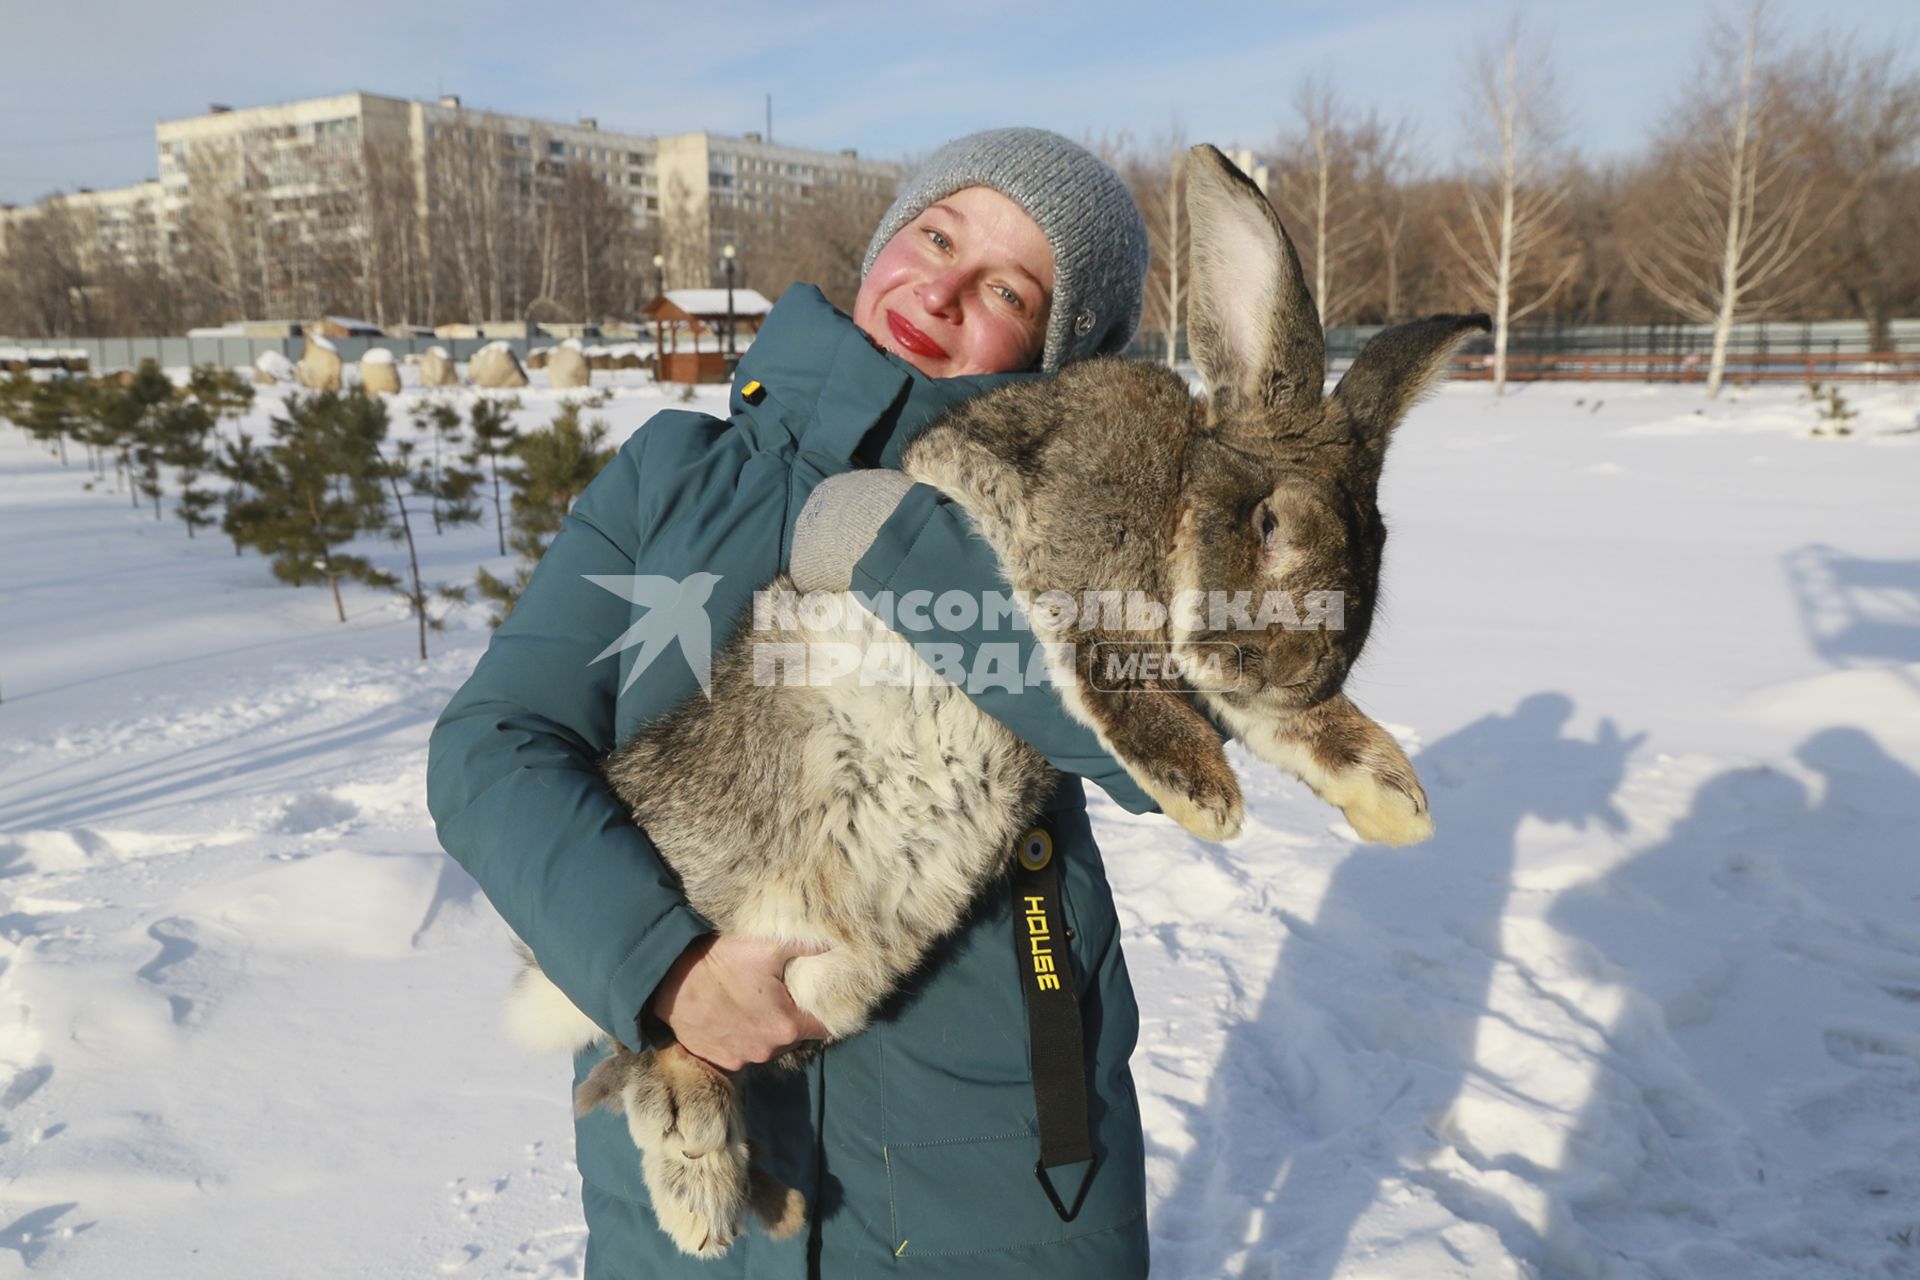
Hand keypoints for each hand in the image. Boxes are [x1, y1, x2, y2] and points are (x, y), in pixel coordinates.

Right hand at [649, 934, 830, 1071]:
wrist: (668, 978)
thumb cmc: (721, 960)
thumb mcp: (769, 946)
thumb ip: (809, 946)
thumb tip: (836, 943)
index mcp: (786, 1026)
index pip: (822, 1028)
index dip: (823, 1011)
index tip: (819, 998)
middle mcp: (766, 1050)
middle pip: (793, 1037)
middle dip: (790, 1018)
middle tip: (780, 993)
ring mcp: (740, 1058)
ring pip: (765, 1044)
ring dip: (763, 1028)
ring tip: (752, 1002)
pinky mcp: (717, 1060)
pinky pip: (739, 1050)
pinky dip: (739, 1036)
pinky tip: (730, 1014)